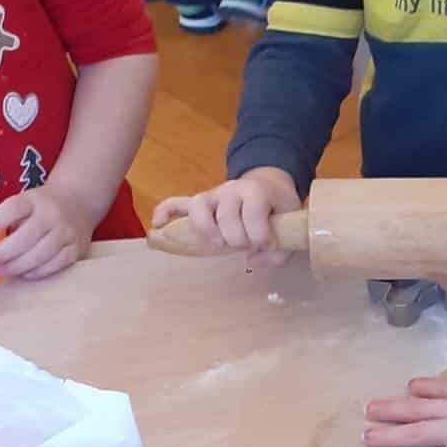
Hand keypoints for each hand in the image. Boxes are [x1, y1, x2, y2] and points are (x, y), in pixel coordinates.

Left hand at [0, 183, 96, 278]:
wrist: (79, 202)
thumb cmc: (41, 207)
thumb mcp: (23, 203)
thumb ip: (5, 221)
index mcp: (34, 199)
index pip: (13, 209)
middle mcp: (52, 214)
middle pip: (24, 239)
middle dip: (2, 255)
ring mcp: (67, 232)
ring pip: (38, 257)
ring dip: (15, 267)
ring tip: (2, 269)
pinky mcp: (76, 249)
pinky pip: (53, 266)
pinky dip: (34, 273)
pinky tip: (24, 272)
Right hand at [151, 166, 300, 258]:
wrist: (268, 185)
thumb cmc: (277, 208)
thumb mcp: (290, 225)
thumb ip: (279, 250)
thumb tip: (252, 260)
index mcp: (256, 191)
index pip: (252, 213)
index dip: (261, 235)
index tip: (267, 245)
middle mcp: (230, 189)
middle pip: (226, 216)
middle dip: (238, 238)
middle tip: (247, 244)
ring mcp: (212, 195)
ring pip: (199, 209)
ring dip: (208, 231)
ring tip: (219, 245)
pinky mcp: (198, 203)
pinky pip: (175, 203)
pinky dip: (164, 213)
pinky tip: (157, 226)